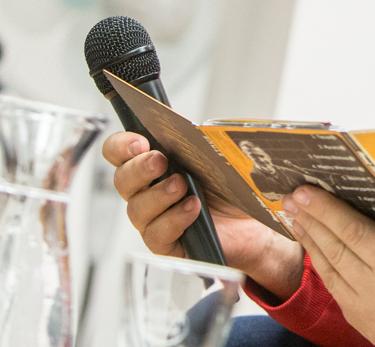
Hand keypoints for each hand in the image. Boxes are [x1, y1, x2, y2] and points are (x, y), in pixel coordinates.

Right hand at [103, 132, 304, 298]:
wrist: (255, 220)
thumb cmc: (232, 186)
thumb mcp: (221, 156)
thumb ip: (205, 140)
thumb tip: (200, 130)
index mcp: (155, 163)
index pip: (119, 152)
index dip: (121, 146)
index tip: (139, 142)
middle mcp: (148, 190)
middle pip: (123, 179)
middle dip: (139, 168)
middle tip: (160, 161)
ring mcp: (154, 218)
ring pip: (137, 208)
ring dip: (159, 194)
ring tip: (182, 185)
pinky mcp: (167, 243)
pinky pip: (156, 234)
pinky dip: (174, 218)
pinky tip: (192, 207)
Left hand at [283, 186, 374, 346]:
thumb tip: (374, 195)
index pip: (354, 233)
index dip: (327, 210)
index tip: (307, 191)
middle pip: (336, 250)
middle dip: (312, 221)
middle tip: (292, 197)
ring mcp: (368, 312)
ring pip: (330, 271)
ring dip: (311, 242)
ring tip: (296, 217)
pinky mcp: (362, 323)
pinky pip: (337, 289)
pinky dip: (324, 265)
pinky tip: (315, 248)